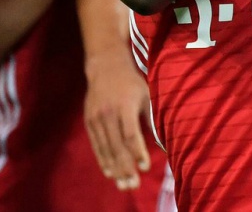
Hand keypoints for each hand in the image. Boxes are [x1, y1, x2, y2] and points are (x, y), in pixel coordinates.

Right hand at [84, 54, 152, 190]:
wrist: (106, 66)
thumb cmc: (132, 82)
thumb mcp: (146, 95)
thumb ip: (151, 118)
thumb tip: (163, 142)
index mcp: (125, 106)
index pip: (131, 135)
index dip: (138, 152)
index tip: (146, 168)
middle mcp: (108, 113)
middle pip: (117, 146)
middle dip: (126, 168)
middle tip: (133, 185)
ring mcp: (96, 118)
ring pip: (106, 148)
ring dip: (115, 169)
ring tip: (123, 184)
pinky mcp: (89, 121)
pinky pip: (96, 145)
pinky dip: (103, 160)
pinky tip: (110, 173)